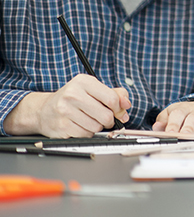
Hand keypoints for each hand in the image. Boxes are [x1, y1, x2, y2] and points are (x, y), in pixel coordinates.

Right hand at [5, 73, 130, 137]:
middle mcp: (73, 94)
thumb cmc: (73, 99)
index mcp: (83, 82)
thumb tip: (126, 105)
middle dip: (109, 120)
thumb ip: (115, 94)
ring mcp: (65, 111)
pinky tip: (80, 126)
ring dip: (97, 127)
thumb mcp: (93, 89)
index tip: (117, 111)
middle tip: (104, 118)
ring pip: (96, 127)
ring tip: (89, 120)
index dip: (118, 108)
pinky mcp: (62, 126)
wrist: (43, 110)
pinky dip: (87, 133)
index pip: (112, 98)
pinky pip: (85, 134)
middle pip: (106, 115)